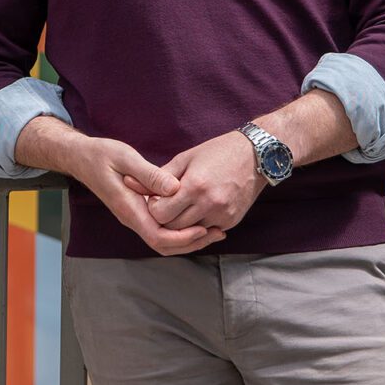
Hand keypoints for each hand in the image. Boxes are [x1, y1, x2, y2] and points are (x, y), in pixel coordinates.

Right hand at [58, 131, 225, 256]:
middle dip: (192, 243)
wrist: (81, 158)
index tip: (204, 228)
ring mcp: (134, 216)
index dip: (183, 237)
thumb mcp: (125, 157)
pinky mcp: (138, 211)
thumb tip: (175, 189)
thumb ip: (150, 174)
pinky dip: (180, 231)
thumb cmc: (102, 155)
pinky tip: (195, 221)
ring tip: (213, 231)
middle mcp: (131, 218)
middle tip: (218, 233)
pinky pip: (161, 230)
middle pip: (164, 245)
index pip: (158, 236)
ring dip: (188, 240)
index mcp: (128, 208)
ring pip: (163, 241)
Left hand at [125, 129, 266, 234]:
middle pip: (173, 226)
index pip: (161, 213)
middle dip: (165, 218)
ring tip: (180, 207)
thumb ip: (158, 176)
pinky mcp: (231, 222)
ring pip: (190, 233)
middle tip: (164, 205)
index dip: (154, 207)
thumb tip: (129, 182)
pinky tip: (197, 210)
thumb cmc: (216, 152)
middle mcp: (209, 204)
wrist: (256, 156)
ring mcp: (222, 215)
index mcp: (194, 186)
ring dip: (181, 223)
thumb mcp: (185, 159)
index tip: (155, 198)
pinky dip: (198, 224)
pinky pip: (206, 231)